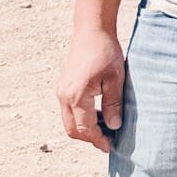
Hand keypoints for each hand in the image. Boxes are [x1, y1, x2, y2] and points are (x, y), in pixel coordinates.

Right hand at [57, 24, 127, 152]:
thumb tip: (114, 126)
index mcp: (76, 96)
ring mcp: (61, 91)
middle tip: (108, 141)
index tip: (110, 146)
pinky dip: (81, 117)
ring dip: (85, 128)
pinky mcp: (63, 86)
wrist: (91, 30)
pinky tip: (98, 114)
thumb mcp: (115, 78)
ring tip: (106, 128)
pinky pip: (69, 110)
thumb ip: (113, 104)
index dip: (98, 140)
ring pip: (69, 121)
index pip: (85, 129)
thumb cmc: (105, 52)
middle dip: (89, 138)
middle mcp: (64, 96)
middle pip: (72, 129)